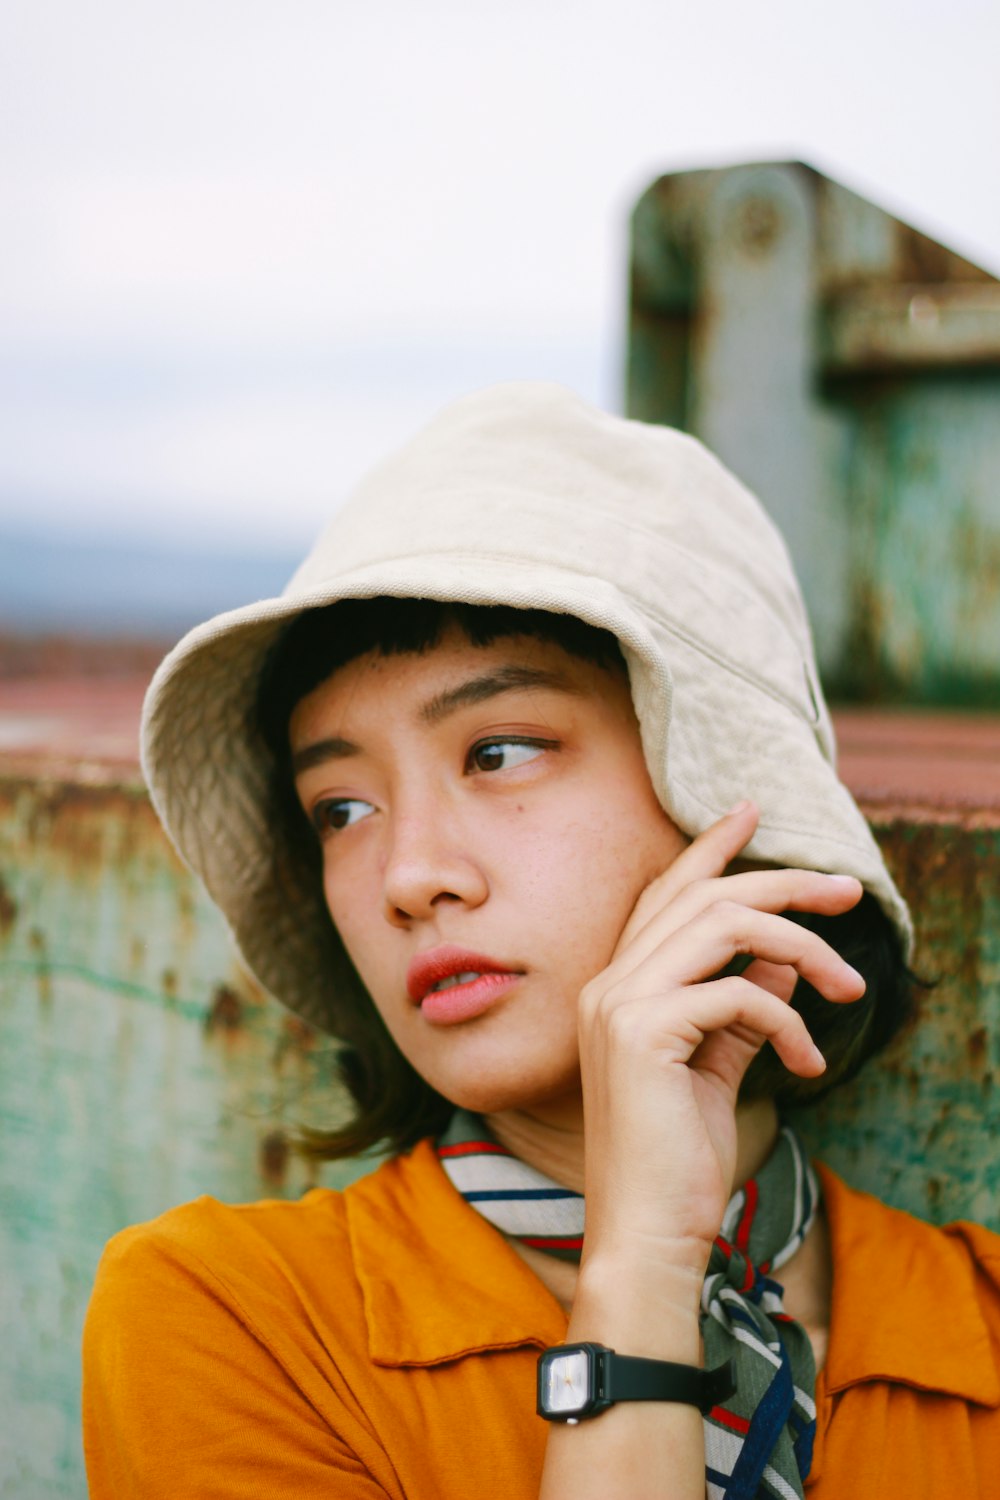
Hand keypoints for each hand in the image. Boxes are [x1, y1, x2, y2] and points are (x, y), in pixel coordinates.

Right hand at [575, 800, 863, 1292]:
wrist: (647, 1231)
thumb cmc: (680, 1156)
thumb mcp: (719, 1065)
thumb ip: (743, 1005)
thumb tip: (787, 956)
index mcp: (617, 986)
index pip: (665, 895)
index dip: (709, 849)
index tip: (750, 812)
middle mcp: (608, 983)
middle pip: (704, 897)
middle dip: (784, 884)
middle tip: (848, 891)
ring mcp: (618, 1004)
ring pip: (722, 926)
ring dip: (802, 945)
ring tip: (849, 986)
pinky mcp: (642, 1034)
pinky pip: (738, 995)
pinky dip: (787, 1019)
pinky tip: (808, 1060)